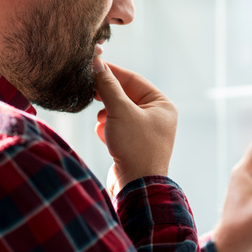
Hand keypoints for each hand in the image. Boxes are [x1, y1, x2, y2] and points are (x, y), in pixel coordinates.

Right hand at [92, 59, 177, 196]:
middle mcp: (157, 116)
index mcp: (162, 105)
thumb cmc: (135, 147)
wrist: (136, 188)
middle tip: (89, 89)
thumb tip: (97, 63)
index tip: (92, 64)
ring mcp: (146, 131)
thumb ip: (107, 86)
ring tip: (102, 121)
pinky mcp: (134, 144)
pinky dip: (108, 128)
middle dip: (108, 96)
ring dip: (107, 114)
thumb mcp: (120, 111)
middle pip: (126, 95)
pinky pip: (118, 127)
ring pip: (120, 111)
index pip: (133, 79)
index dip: (112, 71)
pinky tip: (104, 135)